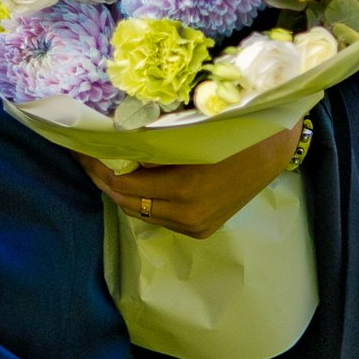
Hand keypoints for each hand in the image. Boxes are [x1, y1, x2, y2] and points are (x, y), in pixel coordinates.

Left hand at [73, 119, 304, 237]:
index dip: (99, 168)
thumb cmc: (233, 128)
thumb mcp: (189, 131)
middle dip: (104, 181)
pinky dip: (145, 201)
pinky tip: (136, 182)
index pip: (123, 186)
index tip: (84, 150)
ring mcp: (195, 226)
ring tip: (107, 168)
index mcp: (184, 188)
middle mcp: (187, 214)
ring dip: (123, 193)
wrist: (275, 147)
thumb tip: (113, 142)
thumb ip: (153, 143)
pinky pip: (161, 218)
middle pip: (128, 203)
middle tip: (88, 158)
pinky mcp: (201, 230)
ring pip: (142, 213)